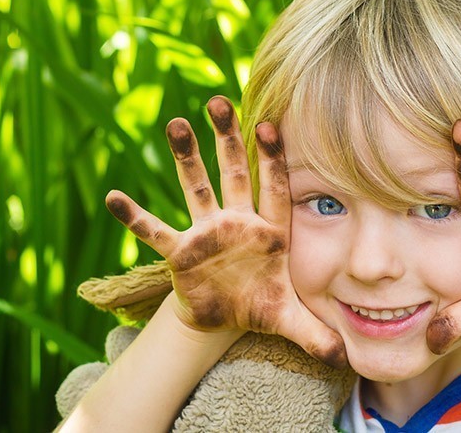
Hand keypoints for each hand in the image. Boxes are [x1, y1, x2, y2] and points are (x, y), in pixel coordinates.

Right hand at [105, 97, 346, 367]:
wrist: (228, 317)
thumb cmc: (262, 305)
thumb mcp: (289, 319)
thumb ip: (315, 333)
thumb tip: (344, 359)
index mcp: (271, 230)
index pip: (275, 188)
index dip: (273, 159)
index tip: (270, 126)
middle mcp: (239, 221)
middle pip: (235, 173)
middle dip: (228, 139)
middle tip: (220, 102)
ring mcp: (208, 233)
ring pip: (196, 188)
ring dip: (186, 158)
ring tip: (175, 124)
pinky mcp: (181, 253)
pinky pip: (156, 232)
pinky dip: (136, 218)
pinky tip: (116, 199)